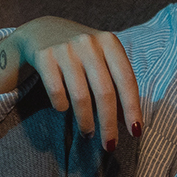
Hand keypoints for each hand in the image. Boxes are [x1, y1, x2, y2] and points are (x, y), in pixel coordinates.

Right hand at [11, 16, 142, 144]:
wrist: (40, 31)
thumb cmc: (80, 53)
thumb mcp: (101, 59)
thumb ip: (116, 85)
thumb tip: (130, 123)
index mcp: (109, 42)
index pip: (127, 80)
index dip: (132, 109)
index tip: (135, 132)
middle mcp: (89, 43)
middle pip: (104, 92)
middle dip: (108, 124)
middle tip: (110, 146)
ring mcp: (65, 48)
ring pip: (80, 96)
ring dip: (86, 121)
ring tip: (88, 133)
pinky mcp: (44, 56)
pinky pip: (56, 93)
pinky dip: (61, 107)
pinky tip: (63, 109)